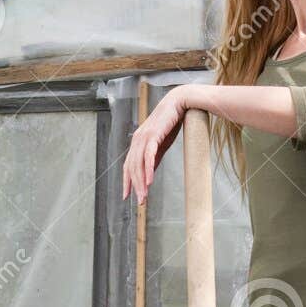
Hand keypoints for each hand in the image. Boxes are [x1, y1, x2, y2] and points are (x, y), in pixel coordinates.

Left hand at [122, 88, 188, 204]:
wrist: (179, 103)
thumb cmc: (171, 123)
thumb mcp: (161, 145)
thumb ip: (154, 158)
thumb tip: (149, 174)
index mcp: (137, 142)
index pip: (128, 166)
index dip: (127, 181)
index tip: (126, 196)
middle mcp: (137, 140)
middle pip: (132, 168)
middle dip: (134, 187)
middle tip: (140, 202)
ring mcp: (144, 137)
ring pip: (138, 164)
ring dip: (141, 182)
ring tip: (144, 196)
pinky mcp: (153, 135)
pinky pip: (149, 156)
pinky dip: (148, 170)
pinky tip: (149, 182)